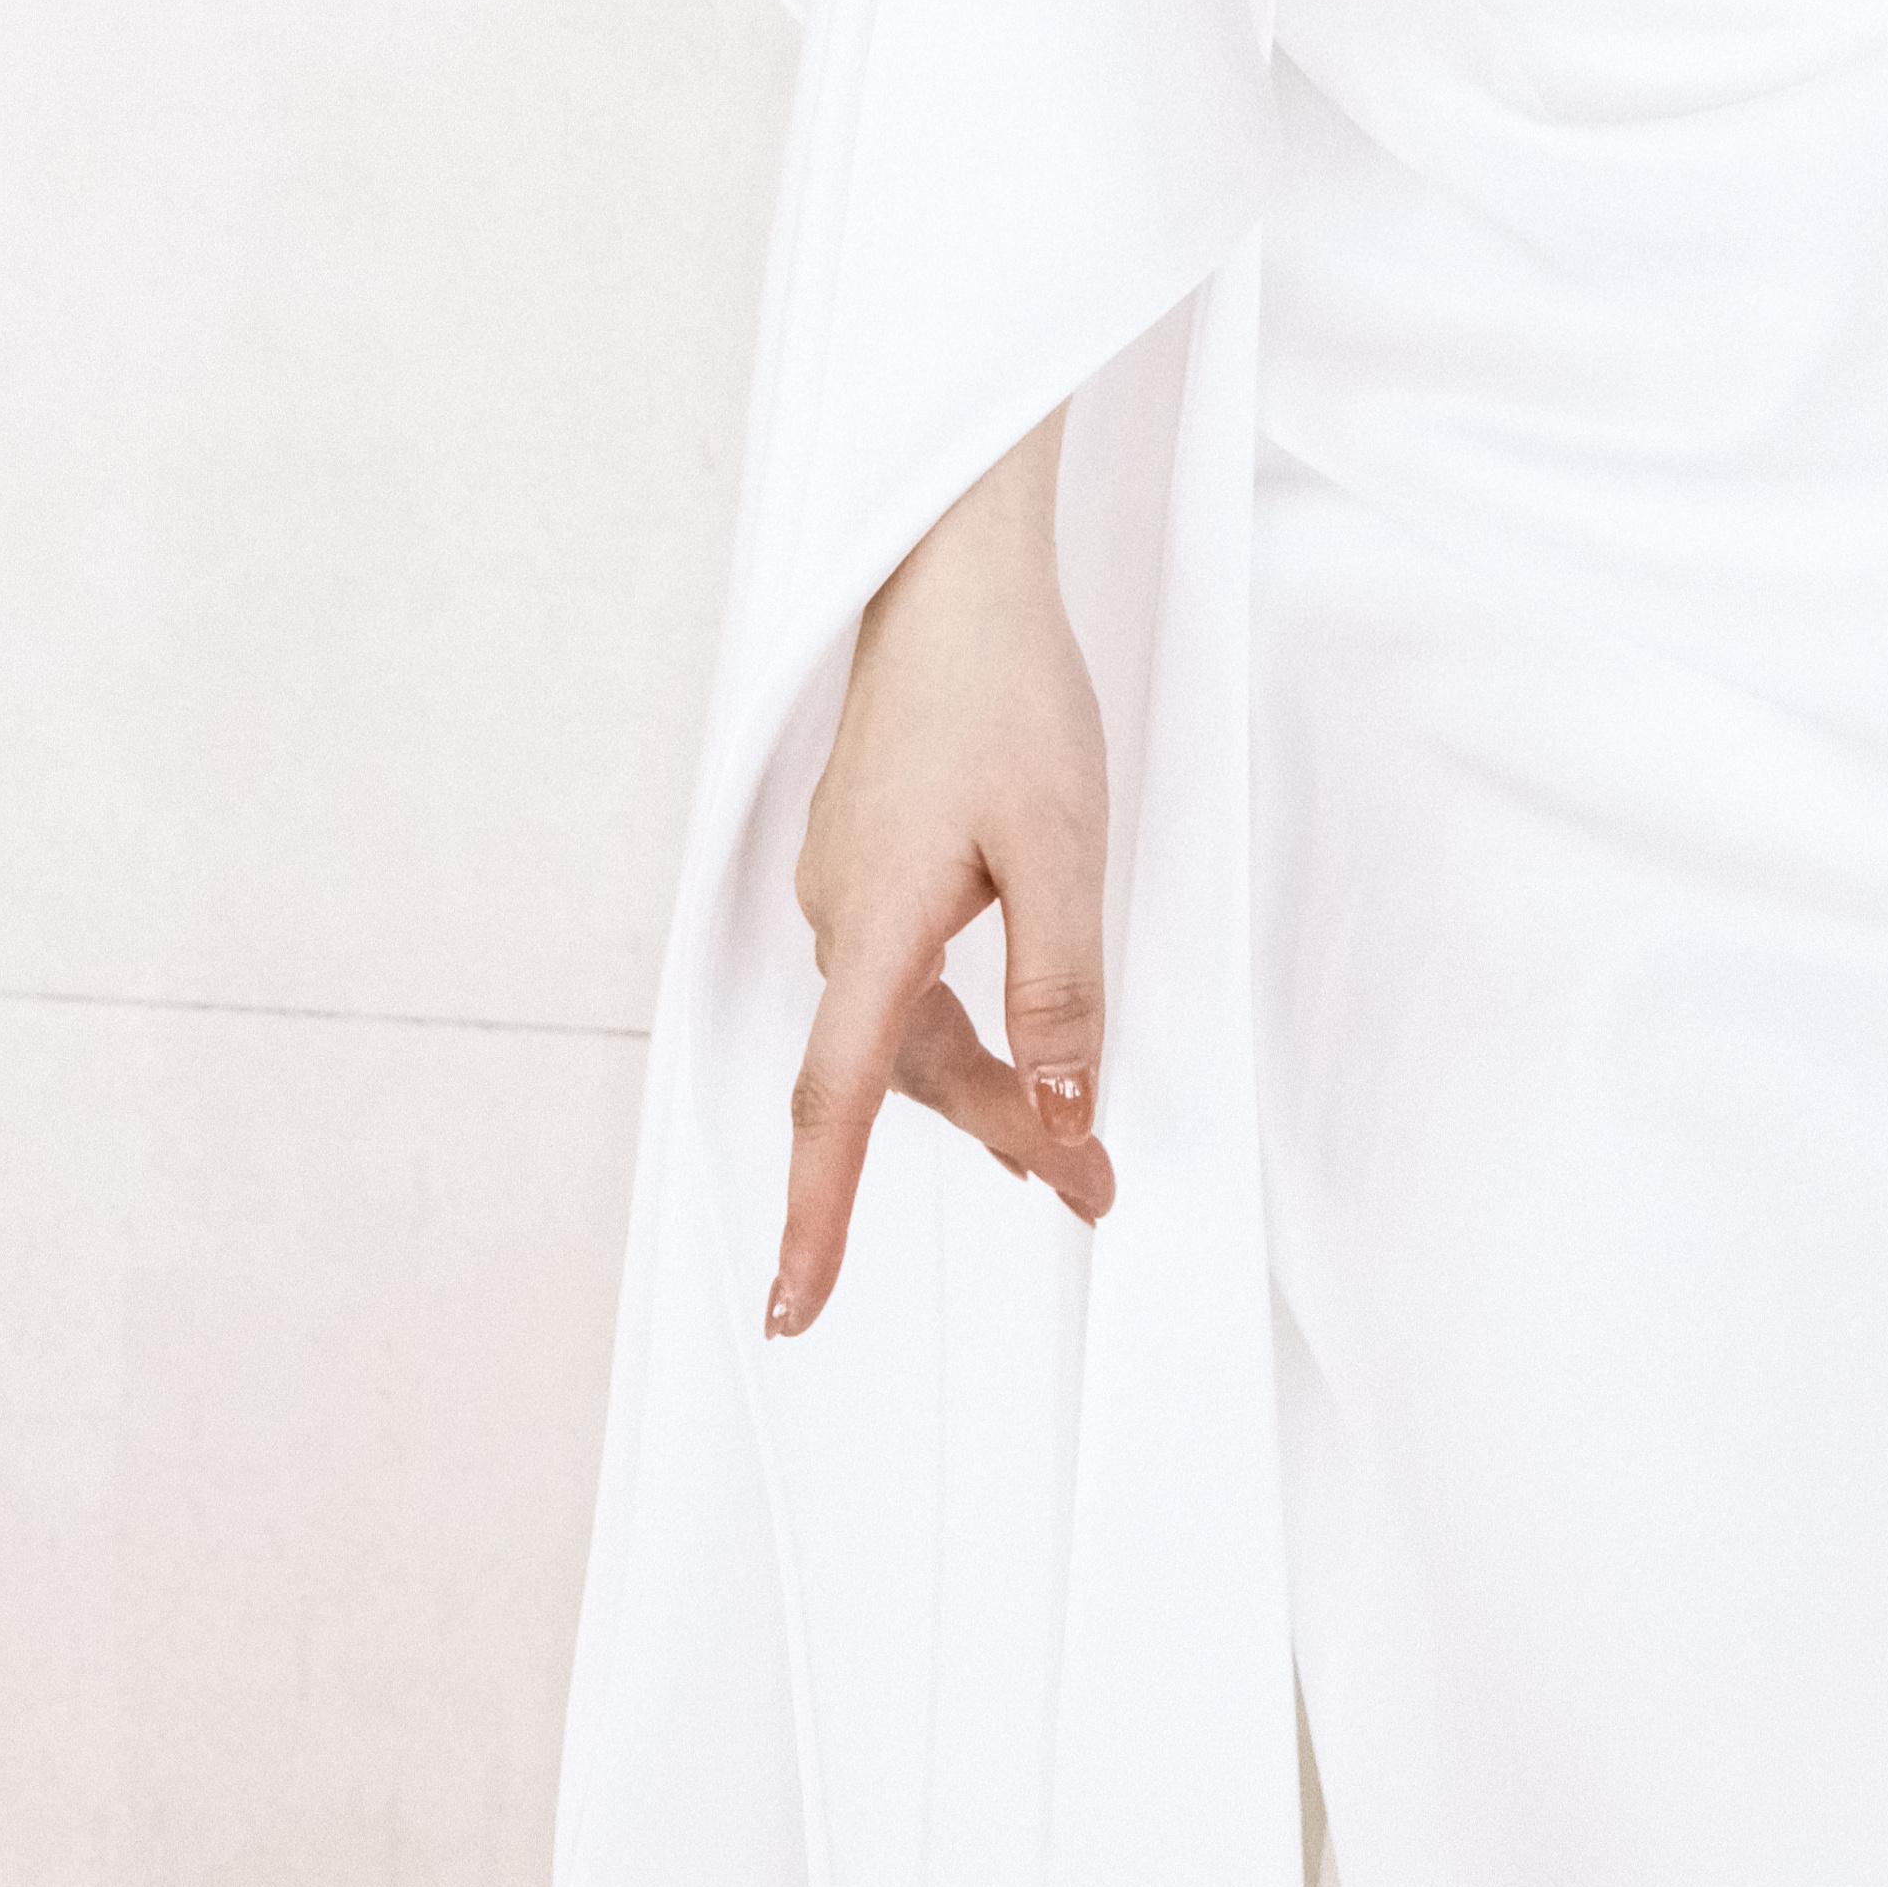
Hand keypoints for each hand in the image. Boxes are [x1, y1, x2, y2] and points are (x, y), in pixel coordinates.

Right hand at [770, 428, 1112, 1337]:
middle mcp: (839, 913)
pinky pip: (901, 980)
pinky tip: (1007, 1048)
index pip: (835, 1104)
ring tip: (1067, 1150)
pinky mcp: (867, 854)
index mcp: (874, 922)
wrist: (953, 572)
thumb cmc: (1005, 691)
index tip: (796, 1314)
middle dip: (993, 1140)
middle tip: (1092, 1192)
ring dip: (982, 1090)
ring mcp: (846, 882)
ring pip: (903, 1028)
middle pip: (896, 1073)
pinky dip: (958, 1031)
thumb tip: (1058, 1115)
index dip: (818, 1218)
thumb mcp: (1060, 847)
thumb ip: (1058, 989)